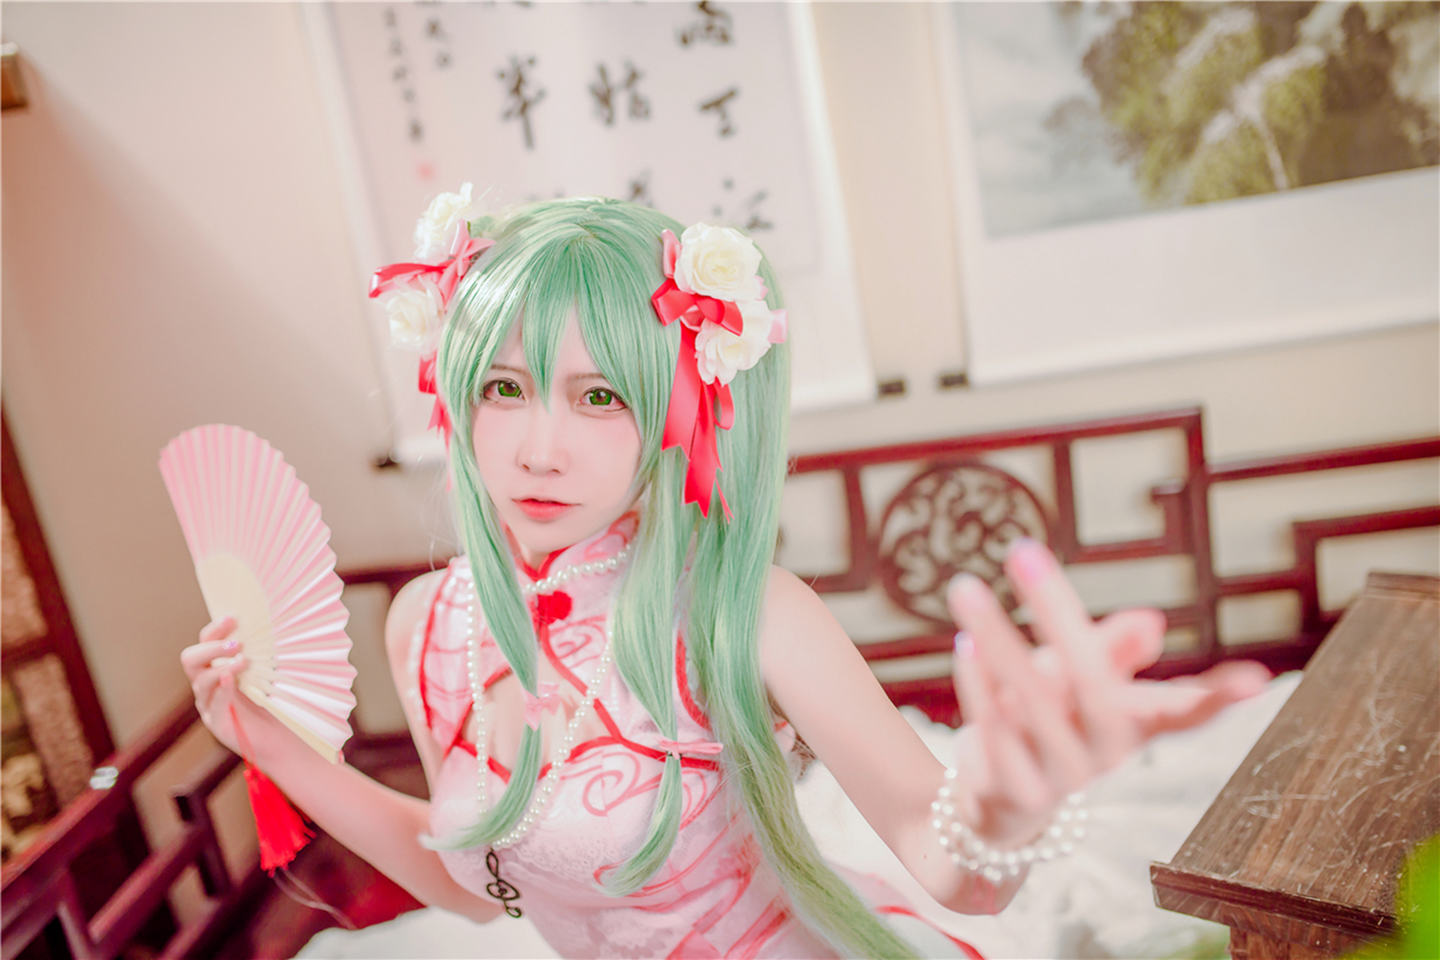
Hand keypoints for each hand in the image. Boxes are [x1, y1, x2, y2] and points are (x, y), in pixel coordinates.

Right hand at [180, 616, 269, 756]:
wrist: (278, 738)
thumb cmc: (273, 701)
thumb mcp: (267, 673)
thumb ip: (263, 654)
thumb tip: (275, 624)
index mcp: (217, 666)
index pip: (205, 641)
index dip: (215, 629)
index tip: (233, 618)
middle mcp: (207, 684)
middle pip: (191, 659)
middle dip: (212, 647)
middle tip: (236, 644)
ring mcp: (209, 704)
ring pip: (200, 681)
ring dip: (221, 667)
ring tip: (243, 661)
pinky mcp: (216, 723)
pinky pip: (213, 703)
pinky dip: (222, 690)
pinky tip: (231, 679)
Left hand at [946, 539, 1268, 847]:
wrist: (998, 803)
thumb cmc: (1050, 719)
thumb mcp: (1079, 678)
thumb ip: (1109, 648)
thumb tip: (1150, 624)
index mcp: (1134, 724)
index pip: (1184, 713)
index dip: (1218, 699)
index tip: (1255, 680)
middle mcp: (1106, 754)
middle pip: (1093, 685)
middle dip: (1056, 613)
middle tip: (1023, 551)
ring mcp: (1061, 777)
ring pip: (1033, 703)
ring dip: (998, 639)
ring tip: (965, 587)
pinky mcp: (1014, 791)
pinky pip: (995, 731)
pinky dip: (978, 685)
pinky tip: (964, 643)